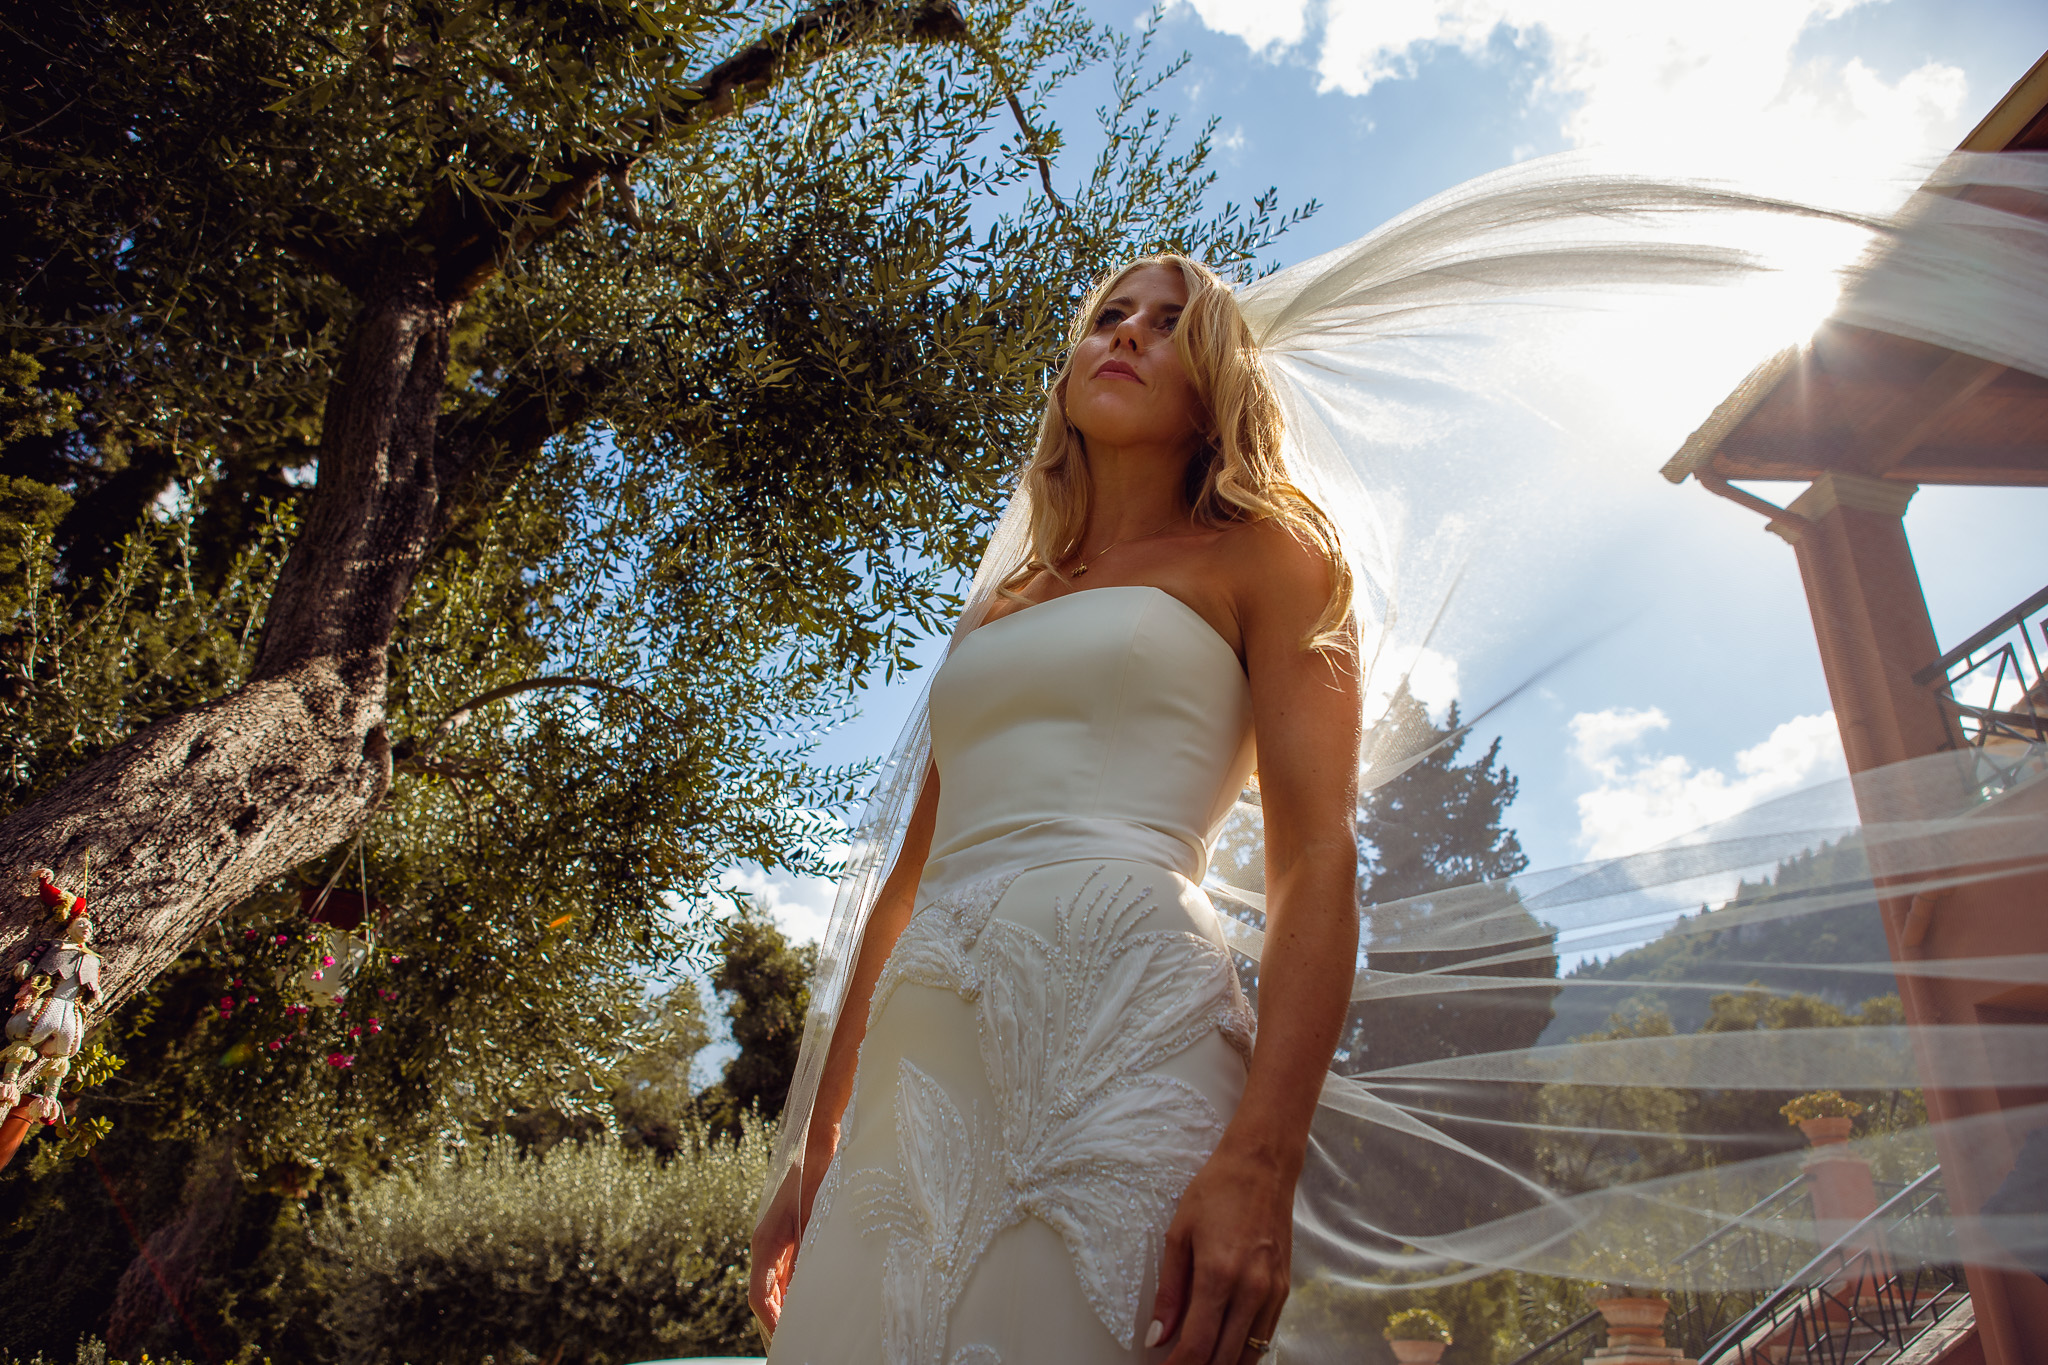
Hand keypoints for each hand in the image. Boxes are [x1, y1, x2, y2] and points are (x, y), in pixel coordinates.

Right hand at [749, 1161, 803, 1339]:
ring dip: (784, 1310)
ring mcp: (776, 1242)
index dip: (771, 1322)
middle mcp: (766, 1246)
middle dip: (775, 1324)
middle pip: (764, 1297)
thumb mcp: (816, 1221)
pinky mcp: (789, 1238)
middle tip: (793, 1346)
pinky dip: (793, 1293)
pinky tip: (808, 1306)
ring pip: (774, 1288)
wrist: (822, 1146)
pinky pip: (785, 1274)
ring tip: (801, 1333)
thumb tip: (803, 1292)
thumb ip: (806, 1257)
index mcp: (766, 1244)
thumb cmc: (820, 1177)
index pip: (760, 1296)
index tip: (784, 1340)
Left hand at [1149, 1140, 1293, 1363]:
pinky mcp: (1285, 1289)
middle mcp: (1252, 1290)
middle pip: (1225, 1359)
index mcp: (1219, 1275)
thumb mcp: (1179, 1235)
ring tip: (1199, 1362)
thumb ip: (1170, 1291)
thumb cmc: (1217, 1191)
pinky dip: (1245, 1350)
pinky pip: (1266, 1336)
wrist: (1263, 1165)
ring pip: (1250, 1355)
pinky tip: (1226, 1347)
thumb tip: (1158, 1335)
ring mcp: (1273, 1292)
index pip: (1197, 1345)